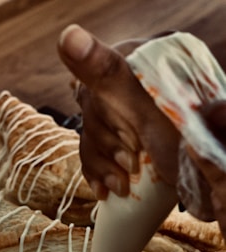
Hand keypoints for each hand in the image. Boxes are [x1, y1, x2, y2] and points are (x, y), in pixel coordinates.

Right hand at [57, 24, 179, 198]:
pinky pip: (94, 154)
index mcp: (139, 65)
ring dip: (103, 166)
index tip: (133, 139)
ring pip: (90, 137)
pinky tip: (104, 189)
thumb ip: (106, 71)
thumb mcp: (144, 108)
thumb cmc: (180, 144)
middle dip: (109, 146)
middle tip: (133, 162)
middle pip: (91, 112)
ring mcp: (129, 116)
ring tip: (121, 185)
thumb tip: (68, 37)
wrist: (207, 181)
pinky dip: (97, 174)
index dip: (109, 117)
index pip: (95, 78)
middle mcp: (132, 86)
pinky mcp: (126, 142)